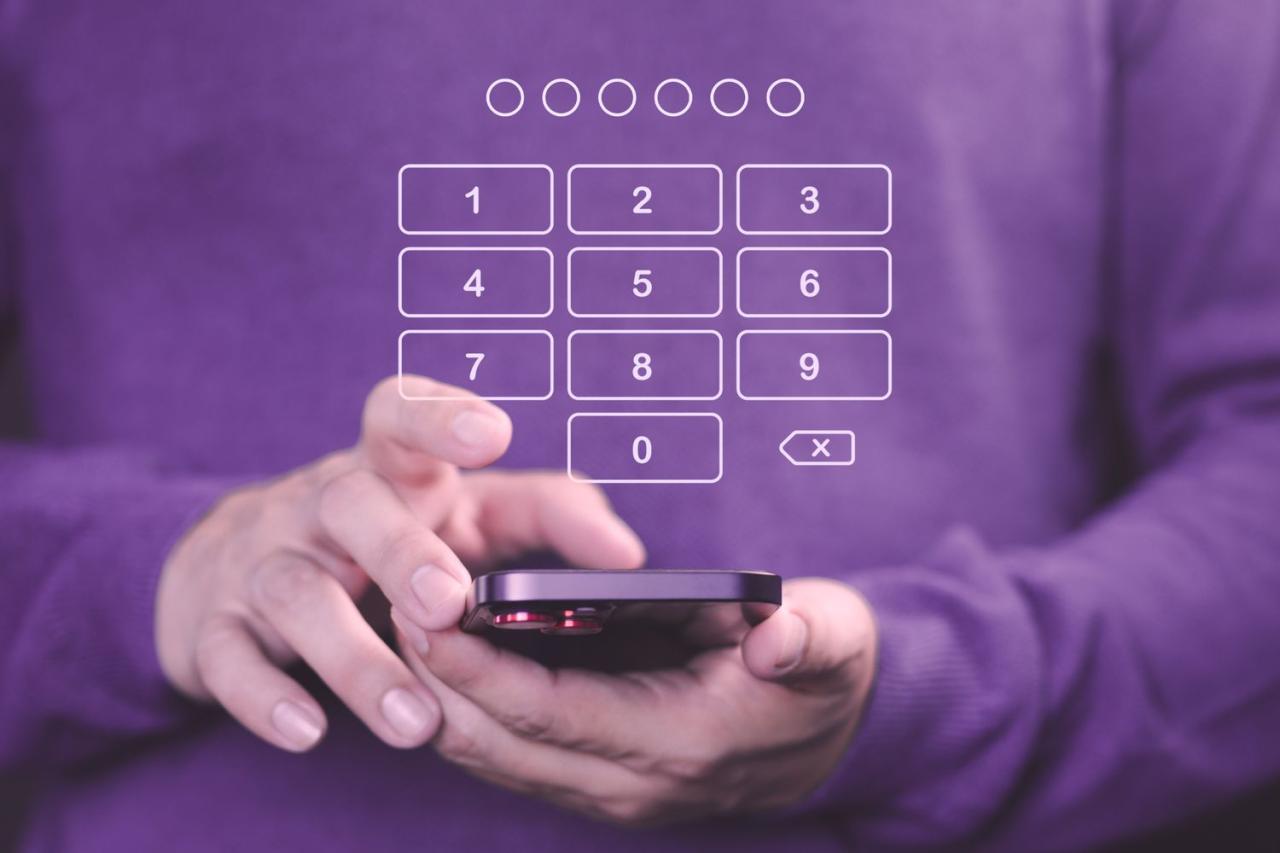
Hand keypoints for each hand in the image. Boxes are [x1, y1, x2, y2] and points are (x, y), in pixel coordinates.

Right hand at [155, 375, 643, 752]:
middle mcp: (324, 505)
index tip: (493, 433)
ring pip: (298, 593)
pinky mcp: (218, 627)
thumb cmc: (386, 537)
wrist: (237, 567)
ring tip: (418, 721)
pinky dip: (266, 696)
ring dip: (358, 659)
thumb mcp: (464, 514)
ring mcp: (265, 562)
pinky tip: (309, 732)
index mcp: (391, 469)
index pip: (402, 417)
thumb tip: (627, 555)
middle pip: (353, 504)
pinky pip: (230, 657)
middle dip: (402, 552)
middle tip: (449, 605)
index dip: (442, 418)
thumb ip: (546, 517)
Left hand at [403, 577, 875, 825]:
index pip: (546, 710)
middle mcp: (634, 782)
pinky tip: (447, 658)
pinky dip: (467, 711)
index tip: (424, 611)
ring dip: (442, 695)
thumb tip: (776, 639)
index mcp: (680, 740)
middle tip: (393, 600)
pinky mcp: (600, 783)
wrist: (836, 744)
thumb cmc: (824, 678)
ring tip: (406, 621)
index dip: (477, 665)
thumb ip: (806, 636)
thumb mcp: (833, 641)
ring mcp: (613, 792)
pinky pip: (510, 756)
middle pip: (497, 740)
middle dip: (436, 675)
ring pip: (492, 757)